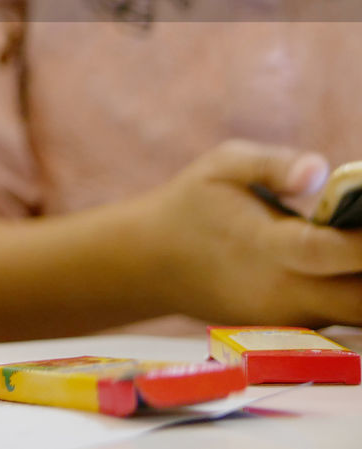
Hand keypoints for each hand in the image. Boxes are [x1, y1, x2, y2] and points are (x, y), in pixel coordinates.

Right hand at [142, 140, 361, 325]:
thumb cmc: (191, 205)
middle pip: (359, 301)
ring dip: (361, 282)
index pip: (331, 252)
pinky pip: (337, 317)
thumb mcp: (222, 166)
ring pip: (354, 315)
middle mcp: (282, 291)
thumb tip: (320, 169)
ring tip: (352, 246)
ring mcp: (287, 318)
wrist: (151, 262)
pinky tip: (344, 266)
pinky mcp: (290, 329)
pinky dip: (348, 292)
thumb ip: (273, 163)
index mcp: (267, 246)